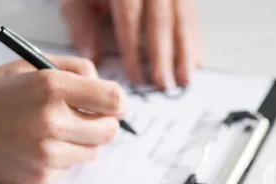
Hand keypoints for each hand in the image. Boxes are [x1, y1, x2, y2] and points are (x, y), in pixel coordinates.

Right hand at [0, 56, 126, 183]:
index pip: (113, 100)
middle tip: (88, 120)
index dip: (118, 104)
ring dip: (81, 143)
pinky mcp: (39, 177)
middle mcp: (51, 121)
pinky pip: (69, 169)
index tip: (114, 106)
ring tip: (52, 132)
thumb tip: (109, 91)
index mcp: (52, 86)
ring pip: (92, 153)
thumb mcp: (32, 65)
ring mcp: (45, 153)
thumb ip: (76, 70)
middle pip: (109, 131)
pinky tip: (35, 147)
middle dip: (103, 125)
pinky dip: (60, 159)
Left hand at [61, 0, 201, 89]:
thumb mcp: (79, 0)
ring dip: (185, 53)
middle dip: (163, 57)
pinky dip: (195, 41)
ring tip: (184, 80)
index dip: (134, 50)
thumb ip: (82, 25)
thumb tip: (91, 57)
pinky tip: (195, 63)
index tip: (136, 77)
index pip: (130, 18)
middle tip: (163, 84)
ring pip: (182, 20)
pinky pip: (193, 17)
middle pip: (160, 21)